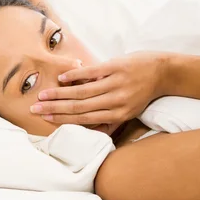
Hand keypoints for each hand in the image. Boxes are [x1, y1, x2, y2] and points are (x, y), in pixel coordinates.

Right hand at [30, 52, 168, 124]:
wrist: (164, 72)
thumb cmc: (143, 93)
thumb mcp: (129, 112)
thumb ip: (110, 121)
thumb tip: (90, 131)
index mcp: (116, 115)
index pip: (83, 118)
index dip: (62, 119)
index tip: (45, 118)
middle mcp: (115, 102)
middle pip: (78, 107)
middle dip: (54, 108)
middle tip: (36, 108)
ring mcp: (115, 84)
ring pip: (81, 92)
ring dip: (59, 94)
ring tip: (43, 95)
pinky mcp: (115, 67)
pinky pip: (91, 73)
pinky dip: (75, 76)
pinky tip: (62, 79)